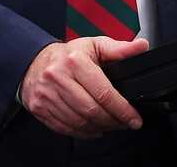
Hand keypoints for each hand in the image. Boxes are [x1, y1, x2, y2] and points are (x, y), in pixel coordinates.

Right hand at [20, 36, 149, 138]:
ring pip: (78, 122)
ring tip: (111, 125)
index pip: (103, 92)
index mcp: (75, 61)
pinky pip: (64, 128)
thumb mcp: (95, 45)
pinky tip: (93, 129)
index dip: (122, 109)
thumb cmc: (69, 55)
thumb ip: (120, 48)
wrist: (34, 61)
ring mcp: (47, 94)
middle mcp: (58, 78)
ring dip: (99, 128)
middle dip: (112, 121)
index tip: (134, 118)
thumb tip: (141, 46)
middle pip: (91, 110)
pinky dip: (82, 133)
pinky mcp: (39, 108)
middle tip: (124, 123)